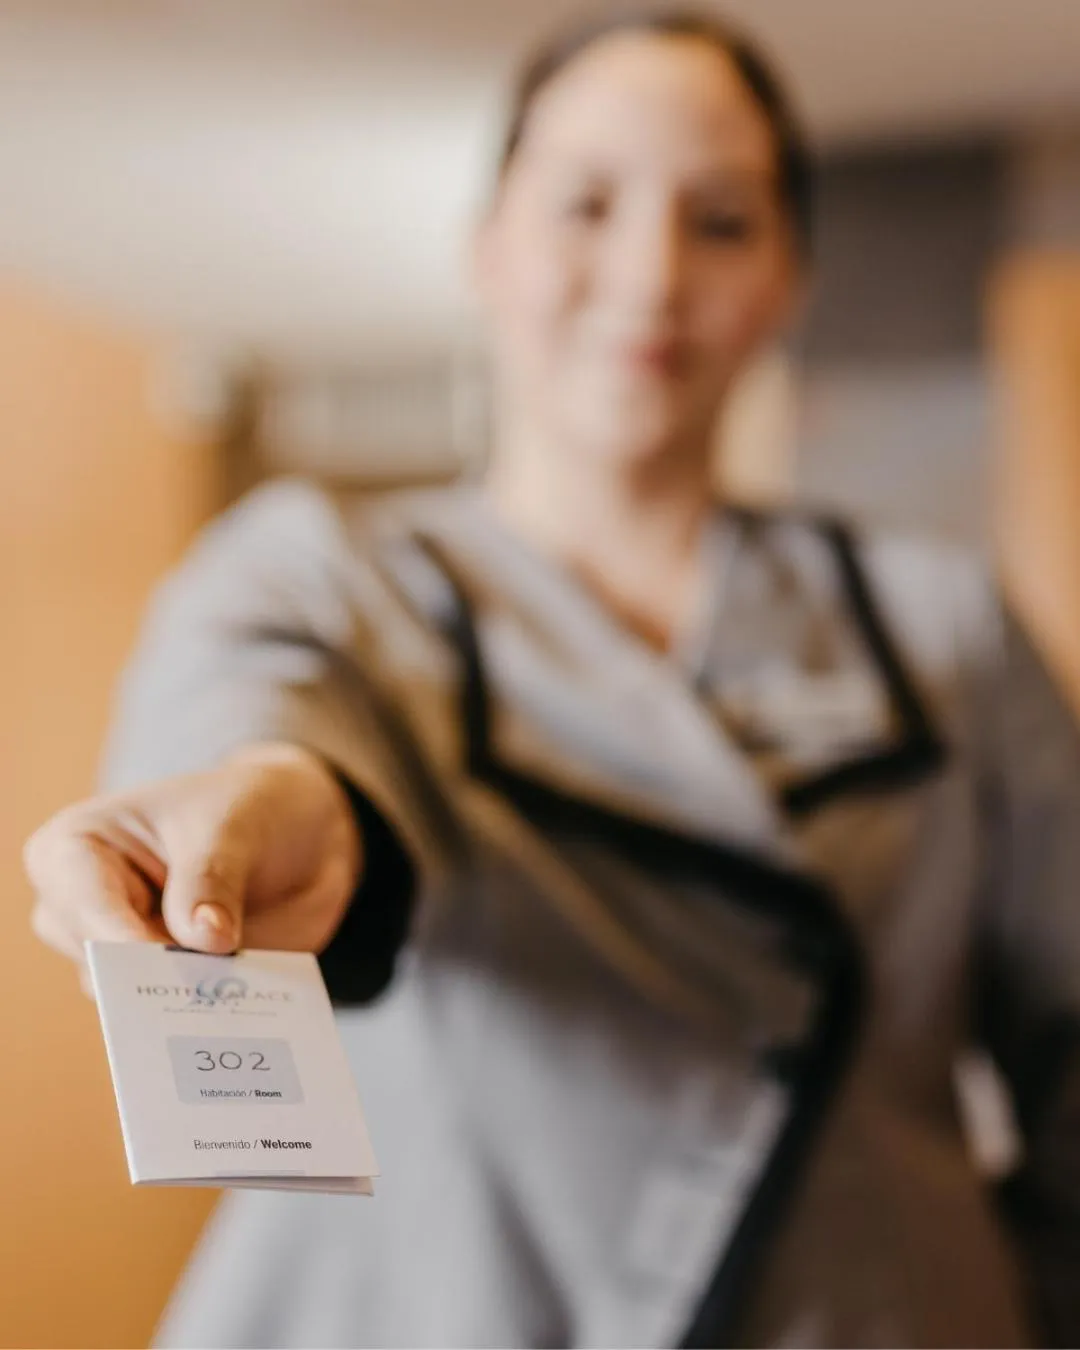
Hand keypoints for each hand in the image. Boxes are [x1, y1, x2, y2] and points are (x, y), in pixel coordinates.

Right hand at [24, 743, 361, 990]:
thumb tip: (203, 941)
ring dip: (184, 995)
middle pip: (96, 962)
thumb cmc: (250, 807)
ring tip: (233, 989)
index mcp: (76, 845)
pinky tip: (243, 1004)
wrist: (303, 833)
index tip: (169, 954)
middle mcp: (83, 905)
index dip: (123, 936)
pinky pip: (172, 1012)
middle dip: (151, 975)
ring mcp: (123, 949)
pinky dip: (207, 1008)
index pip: (83, 902)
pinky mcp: (162, 981)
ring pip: (129, 998)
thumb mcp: (235, 825)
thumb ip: (213, 879)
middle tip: (207, 980)